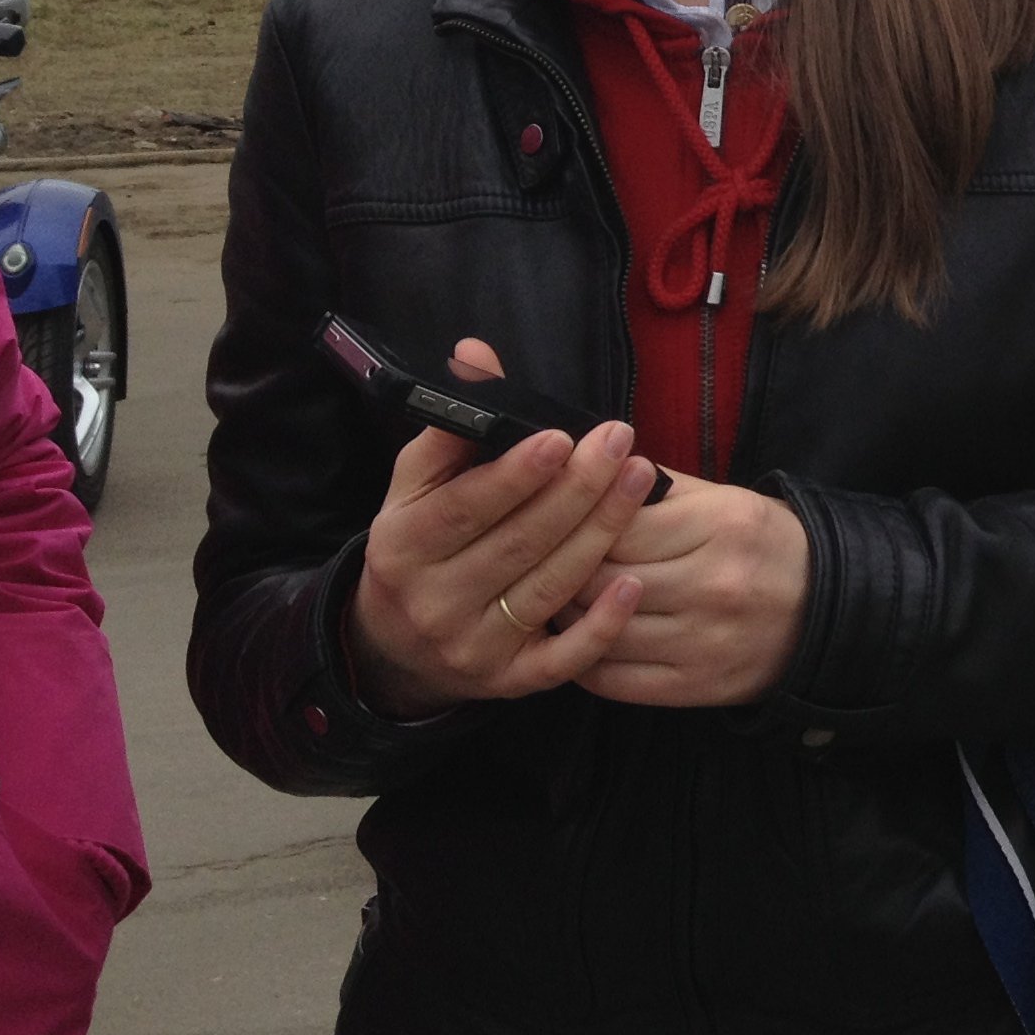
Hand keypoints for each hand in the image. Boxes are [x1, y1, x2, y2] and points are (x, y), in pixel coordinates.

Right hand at [344, 338, 654, 717]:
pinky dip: (599, 624)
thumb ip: (451, 425)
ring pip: (549, 588)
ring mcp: (473, 646)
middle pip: (518, 543)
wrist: (393, 644)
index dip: (515, 474)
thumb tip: (475, 352)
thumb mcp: (418, 484)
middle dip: (577, 490)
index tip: (563, 436)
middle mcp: (433, 601)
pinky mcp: (509, 682)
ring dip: (601, 533)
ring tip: (641, 480)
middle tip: (621, 442)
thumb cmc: (421, 541)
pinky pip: (562, 658)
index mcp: (403, 546)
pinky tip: (634, 584)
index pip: (464, 508)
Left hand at [572, 474, 811, 707]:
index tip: (562, 523)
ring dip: (568, 617)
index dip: (580, 524)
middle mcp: (714, 584)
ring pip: (603, 630)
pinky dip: (585, 660)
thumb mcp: (724, 500)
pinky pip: (615, 679)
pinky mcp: (696, 686)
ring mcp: (705, 640)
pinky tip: (580, 641)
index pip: (619, 526)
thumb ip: (658, 487)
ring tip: (556, 600)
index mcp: (722, 526)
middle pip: (604, 578)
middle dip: (566, 571)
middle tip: (547, 564)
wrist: (826, 613)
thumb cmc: (763, 546)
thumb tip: (592, 473)